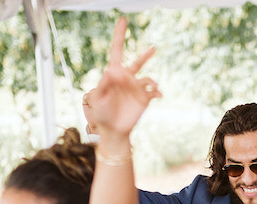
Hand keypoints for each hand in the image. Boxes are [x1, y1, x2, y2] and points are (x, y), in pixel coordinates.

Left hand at [81, 18, 158, 139]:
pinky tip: (158, 95)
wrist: (112, 131)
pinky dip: (157, 91)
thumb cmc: (101, 115)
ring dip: (150, 82)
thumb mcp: (98, 98)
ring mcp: (136, 88)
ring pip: (148, 78)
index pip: (116, 52)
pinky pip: (154, 90)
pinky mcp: (145, 98)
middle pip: (137, 63)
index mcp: (114, 76)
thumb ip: (105, 82)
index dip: (119, 36)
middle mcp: (126, 79)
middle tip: (154, 49)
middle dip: (145, 56)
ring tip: (151, 88)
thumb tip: (113, 67)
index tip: (122, 20)